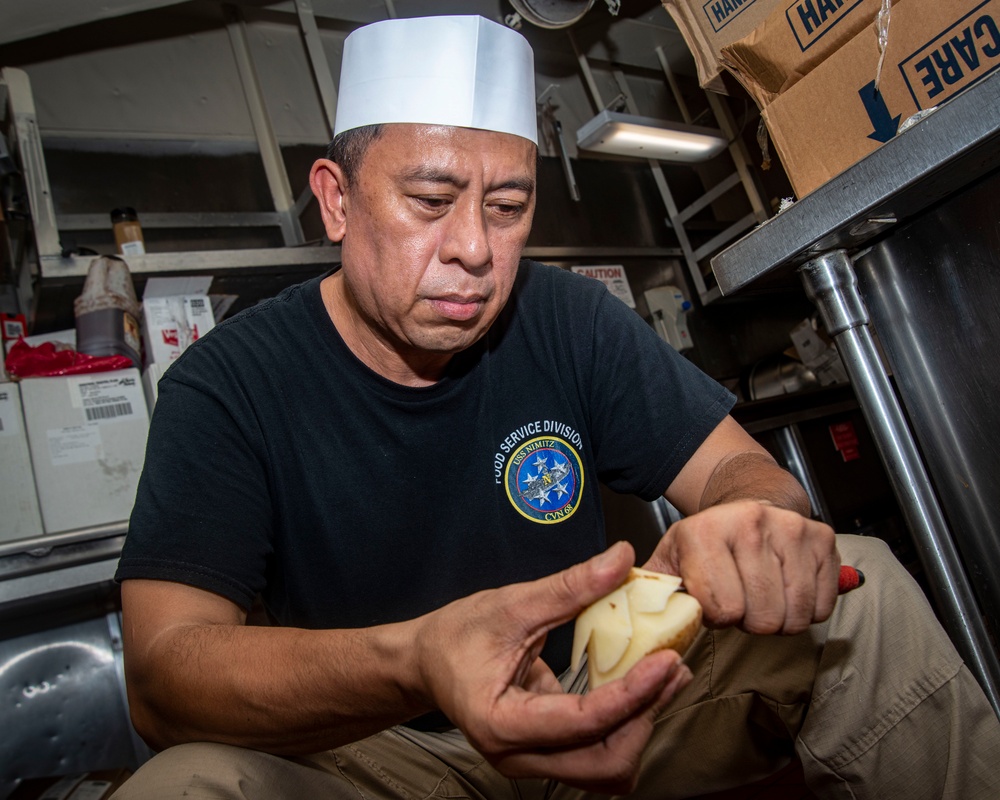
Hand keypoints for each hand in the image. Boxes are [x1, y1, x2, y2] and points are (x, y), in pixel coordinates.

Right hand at [412, 541, 691, 793]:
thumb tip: (621, 558)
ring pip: (606, 768)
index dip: (632, 695)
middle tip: (672, 669)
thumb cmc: (456, 634)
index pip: (582, 722)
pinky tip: (644, 686)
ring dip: (642, 726)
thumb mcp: (510, 603)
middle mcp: (517, 756)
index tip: (666, 662)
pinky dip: (627, 725)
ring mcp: (532, 761)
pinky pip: (597, 753)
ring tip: (667, 677)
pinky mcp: (546, 754)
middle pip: (603, 764)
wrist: (425, 662)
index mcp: (500, 723)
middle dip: (645, 718)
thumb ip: (569, 587)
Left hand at [645, 500, 839, 634]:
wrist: (748, 504)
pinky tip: (787, 589)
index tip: (712, 600)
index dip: (717, 616)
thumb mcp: (670, 557)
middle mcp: (749, 523)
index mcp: (704, 531)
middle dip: (749, 620)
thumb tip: (627, 606)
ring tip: (761, 594)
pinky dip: (807, 610)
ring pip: (794, 615)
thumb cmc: (707, 542)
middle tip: (740, 599)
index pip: (721, 609)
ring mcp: (789, 528)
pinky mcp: (821, 537)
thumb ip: (650, 585)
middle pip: (761, 617)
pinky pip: (821, 605)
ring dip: (779, 618)